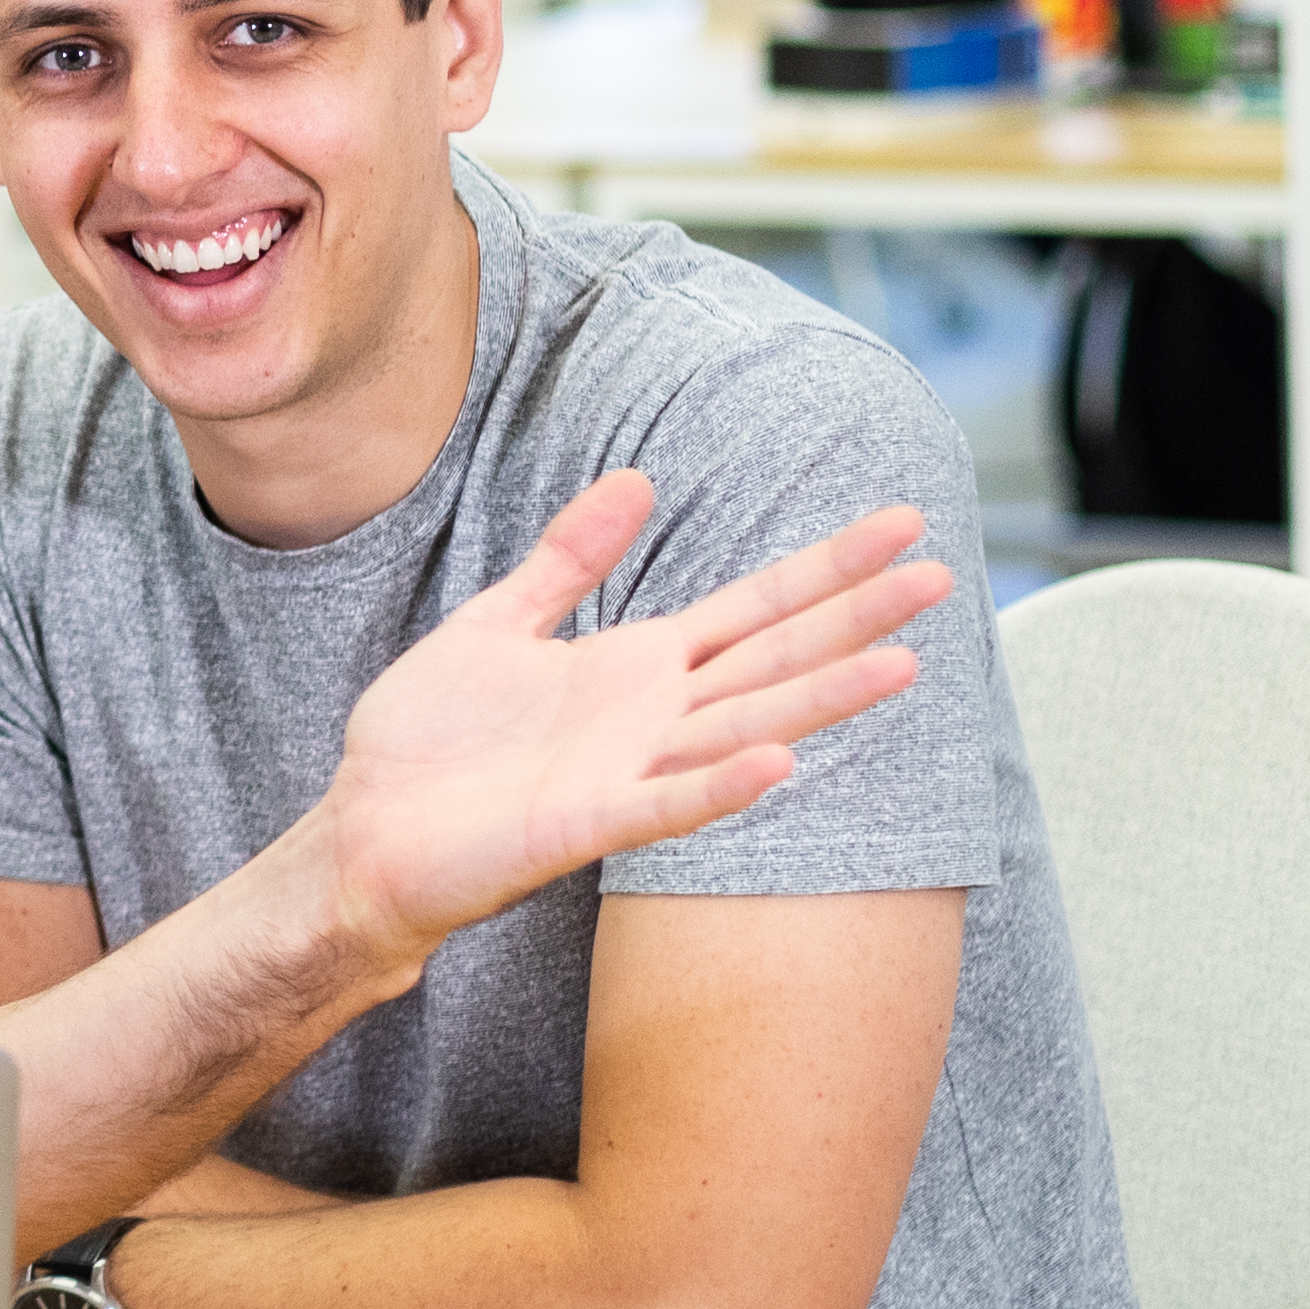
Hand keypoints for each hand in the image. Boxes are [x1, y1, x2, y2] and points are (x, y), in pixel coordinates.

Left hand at [292, 475, 941, 984]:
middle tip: (944, 575)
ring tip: (903, 664)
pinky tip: (780, 763)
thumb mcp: (497, 623)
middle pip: (775, 658)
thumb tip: (635, 478)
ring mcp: (626, 772)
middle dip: (856, 617)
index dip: (823, 567)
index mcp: (634, 665)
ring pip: (746, 728)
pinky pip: (666, 804)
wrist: (365, 830)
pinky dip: (719, 787)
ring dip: (822, 700)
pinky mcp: (584, 823)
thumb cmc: (429, 741)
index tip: (900, 526)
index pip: (752, 606)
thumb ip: (566, 559)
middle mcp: (650, 718)